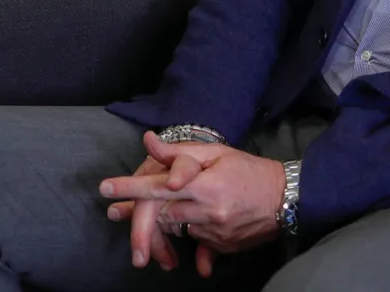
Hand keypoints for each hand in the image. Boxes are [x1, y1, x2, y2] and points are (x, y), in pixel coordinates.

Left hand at [101, 131, 286, 274]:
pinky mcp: (220, 247)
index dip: (129, 187)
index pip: (158, 187)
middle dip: (136, 212)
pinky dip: (187, 231)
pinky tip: (192, 222)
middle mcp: (207, 213)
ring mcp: (214, 234)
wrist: (286, 199)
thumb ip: (181, 152)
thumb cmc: (251, 170)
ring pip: (175, 230)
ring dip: (163, 222)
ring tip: (160, 213)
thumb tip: (150, 141)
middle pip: (161, 214)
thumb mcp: (218, 153)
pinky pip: (193, 241)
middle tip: (114, 211)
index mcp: (205, 186)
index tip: (104, 187)